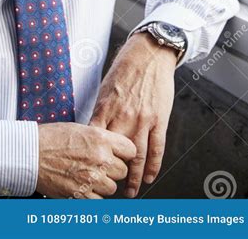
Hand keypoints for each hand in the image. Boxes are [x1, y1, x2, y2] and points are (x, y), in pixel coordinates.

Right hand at [36, 121, 135, 198]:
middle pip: (122, 171)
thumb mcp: (80, 130)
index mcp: (100, 138)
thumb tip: (113, 149)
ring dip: (103, 184)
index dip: (124, 154)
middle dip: (113, 170)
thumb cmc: (51, 138)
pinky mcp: (82, 194)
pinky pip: (99, 201)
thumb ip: (100, 140)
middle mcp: (100, 158)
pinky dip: (92, 196)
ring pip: (112, 188)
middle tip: (98, 166)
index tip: (119, 156)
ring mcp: (92, 178)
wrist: (31, 153)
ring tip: (87, 175)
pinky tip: (82, 185)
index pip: (130, 150)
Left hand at [89, 33, 175, 197]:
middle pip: (116, 153)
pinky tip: (150, 177)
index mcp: (106, 108)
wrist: (148, 55)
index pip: (95, 140)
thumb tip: (92, 132)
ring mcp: (143, 119)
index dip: (92, 158)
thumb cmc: (124, 70)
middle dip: (112, 173)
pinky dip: (153, 166)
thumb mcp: (105, 89)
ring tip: (130, 191)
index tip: (88, 171)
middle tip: (108, 188)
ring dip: (134, 178)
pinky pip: (157, 148)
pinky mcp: (159, 119)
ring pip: (137, 156)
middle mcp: (123, 116)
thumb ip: (101, 111)